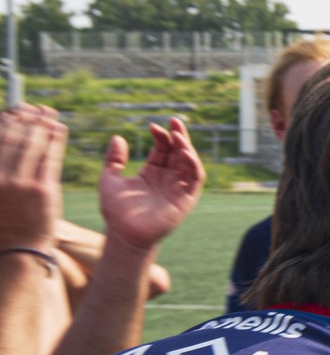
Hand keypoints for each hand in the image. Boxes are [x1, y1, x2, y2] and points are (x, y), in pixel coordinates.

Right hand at [0, 105, 67, 249]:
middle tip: (33, 107)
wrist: (17, 248)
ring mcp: (21, 183)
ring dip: (41, 123)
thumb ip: (2, 167)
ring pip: (33, 143)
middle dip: (24, 117)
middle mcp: (0, 177)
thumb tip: (9, 133)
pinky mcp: (43, 190)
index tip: (14, 109)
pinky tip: (59, 128)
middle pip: (13, 136)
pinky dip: (55, 138)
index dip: (6, 119)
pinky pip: (51, 156)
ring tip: (48, 113)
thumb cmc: (3, 217)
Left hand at [99, 117, 203, 252]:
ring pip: (190, 162)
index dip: (160, 136)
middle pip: (179, 152)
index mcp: (152, 173)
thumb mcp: (109, 179)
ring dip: (187, 147)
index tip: (152, 127)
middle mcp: (168, 178)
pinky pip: (195, 178)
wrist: (123, 234)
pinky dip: (193, 164)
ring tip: (178, 135)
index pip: (162, 149)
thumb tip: (118, 137)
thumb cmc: (115, 210)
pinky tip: (183, 153)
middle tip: (174, 120)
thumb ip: (113, 159)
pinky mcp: (186, 198)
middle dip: (179, 135)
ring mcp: (178, 188)